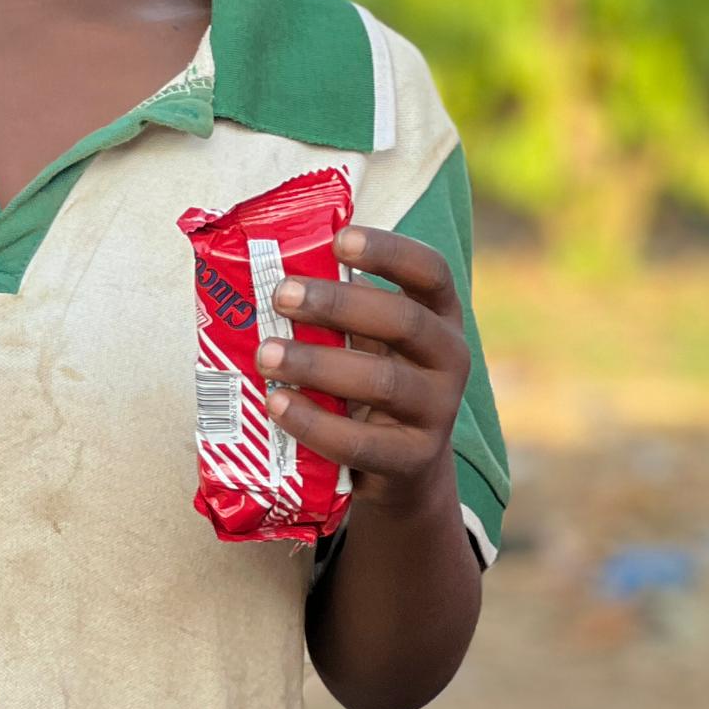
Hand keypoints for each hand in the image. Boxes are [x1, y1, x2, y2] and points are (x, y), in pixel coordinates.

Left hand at [257, 223, 469, 512]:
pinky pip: (361, 442)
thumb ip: (334, 310)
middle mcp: (450, 358)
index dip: (389, 251)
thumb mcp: (366, 338)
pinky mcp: (414, 460)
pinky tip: (277, 403)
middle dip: (338, 305)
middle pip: (404, 322)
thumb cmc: (370, 379)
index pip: (430, 270)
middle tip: (281, 295)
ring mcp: (439, 412)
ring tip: (266, 354)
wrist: (403, 468)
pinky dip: (314, 423)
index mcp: (440, 314)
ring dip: (317, 364)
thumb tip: (258, 269)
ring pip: (383, 382)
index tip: (339, 240)